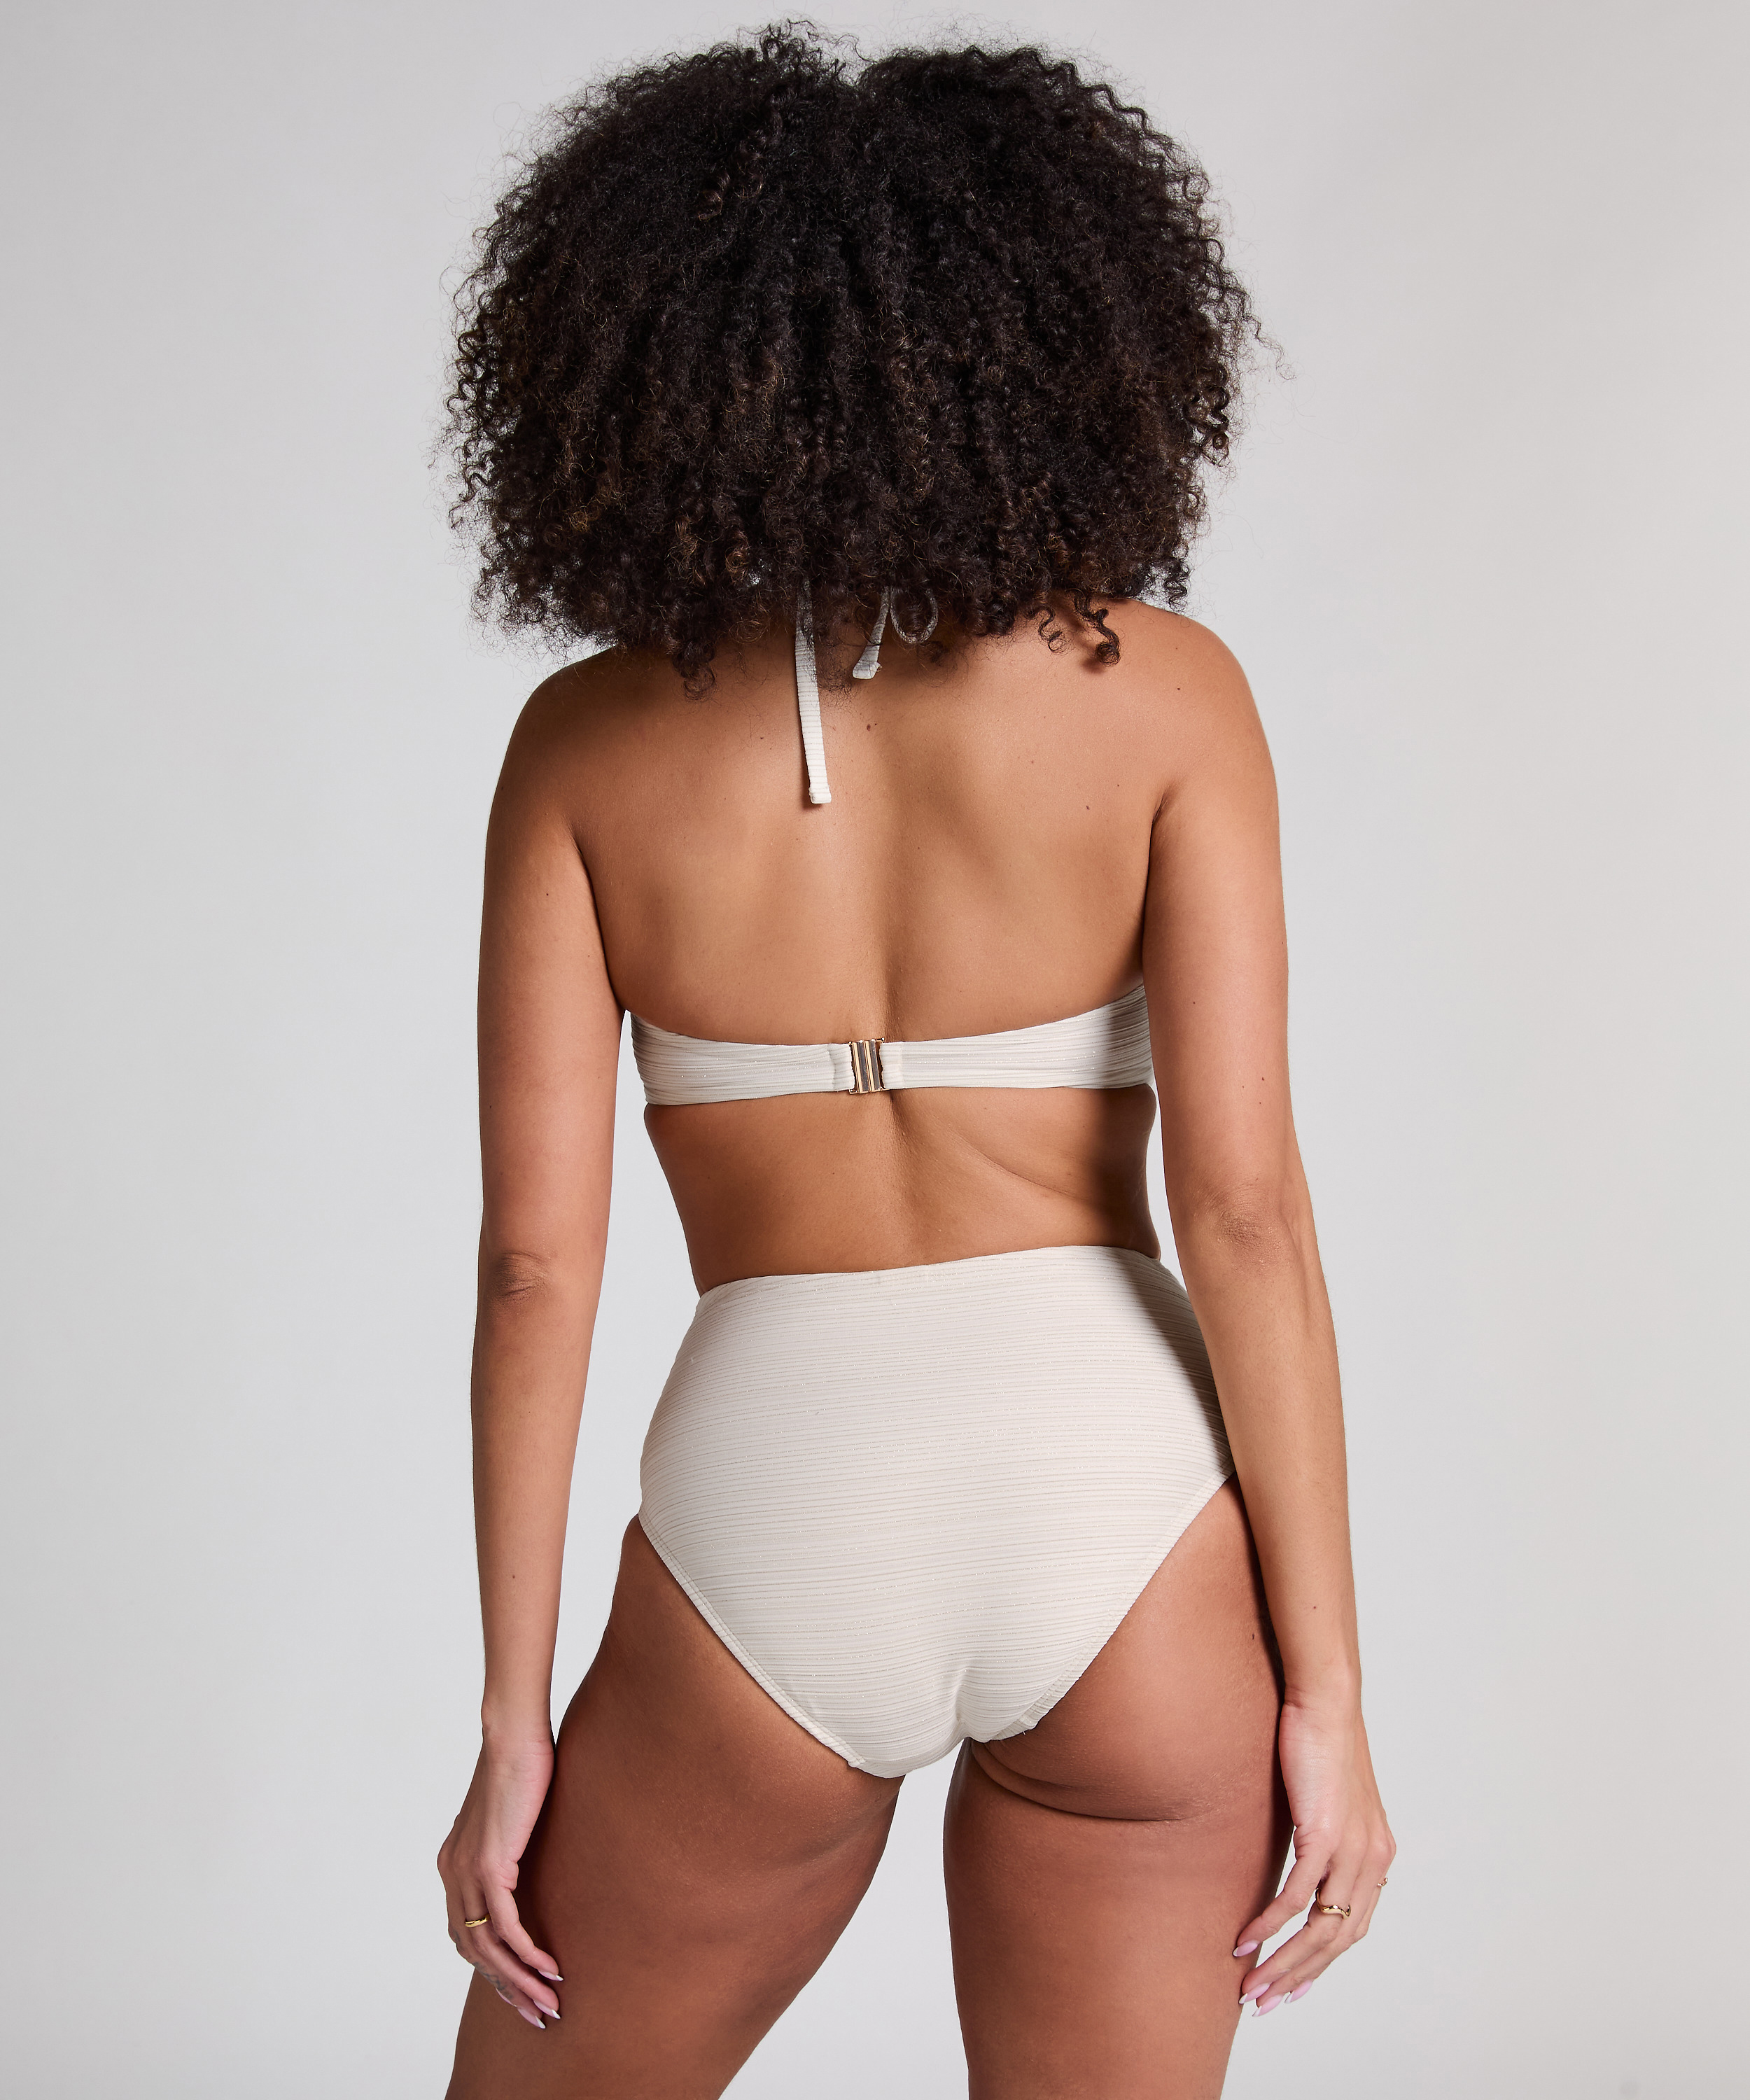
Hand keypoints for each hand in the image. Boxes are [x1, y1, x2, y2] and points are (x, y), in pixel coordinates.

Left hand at [437, 1733, 562, 2029]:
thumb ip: (508, 1847)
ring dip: (520, 1981)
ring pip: (489, 1947)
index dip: (493, 1970)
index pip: (466, 1935)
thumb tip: (525, 1863)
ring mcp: (467, 1872)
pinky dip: (526, 1953)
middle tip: (537, 2014)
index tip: (521, 1992)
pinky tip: (550, 1967)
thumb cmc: (519, 1766)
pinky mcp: (489, 1866)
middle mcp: (452, 1875)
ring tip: (550, 2002)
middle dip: (507, 1989)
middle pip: (474, 1952)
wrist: (512, 1735)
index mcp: (452, 1865)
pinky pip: (506, 1925)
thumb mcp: (509, 1818)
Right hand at [1231, 1693, 1394, 2013]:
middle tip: (1263, 2002)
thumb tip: (1296, 1863)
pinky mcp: (1325, 1834)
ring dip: (1282, 1964)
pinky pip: (1297, 1896)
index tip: (1291, 1987)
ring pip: (1319, 1930)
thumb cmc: (1320, 1740)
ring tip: (1250, 1986)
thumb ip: (1321, 1836)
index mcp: (1377, 1854)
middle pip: (1337, 1942)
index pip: (1352, 1928)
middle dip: (1298, 1979)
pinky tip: (1245, 1938)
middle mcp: (1373, 1859)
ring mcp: (1352, 1850)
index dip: (1320, 1964)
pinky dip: (1270, 1923)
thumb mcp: (1326, 1798)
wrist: (1326, 1699)